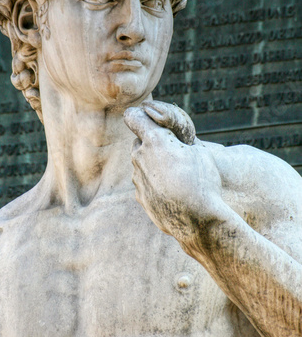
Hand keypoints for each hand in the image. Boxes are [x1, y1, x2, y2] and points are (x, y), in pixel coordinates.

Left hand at [124, 101, 225, 255]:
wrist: (198, 221)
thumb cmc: (203, 180)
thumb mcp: (198, 149)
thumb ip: (179, 137)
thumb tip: (169, 134)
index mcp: (154, 140)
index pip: (134, 116)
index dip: (141, 116)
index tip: (150, 119)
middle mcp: (139, 157)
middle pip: (139, 141)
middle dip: (152, 142)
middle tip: (173, 152)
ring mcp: (137, 178)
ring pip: (141, 163)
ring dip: (153, 164)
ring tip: (177, 176)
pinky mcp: (140, 196)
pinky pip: (145, 182)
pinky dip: (154, 183)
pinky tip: (172, 192)